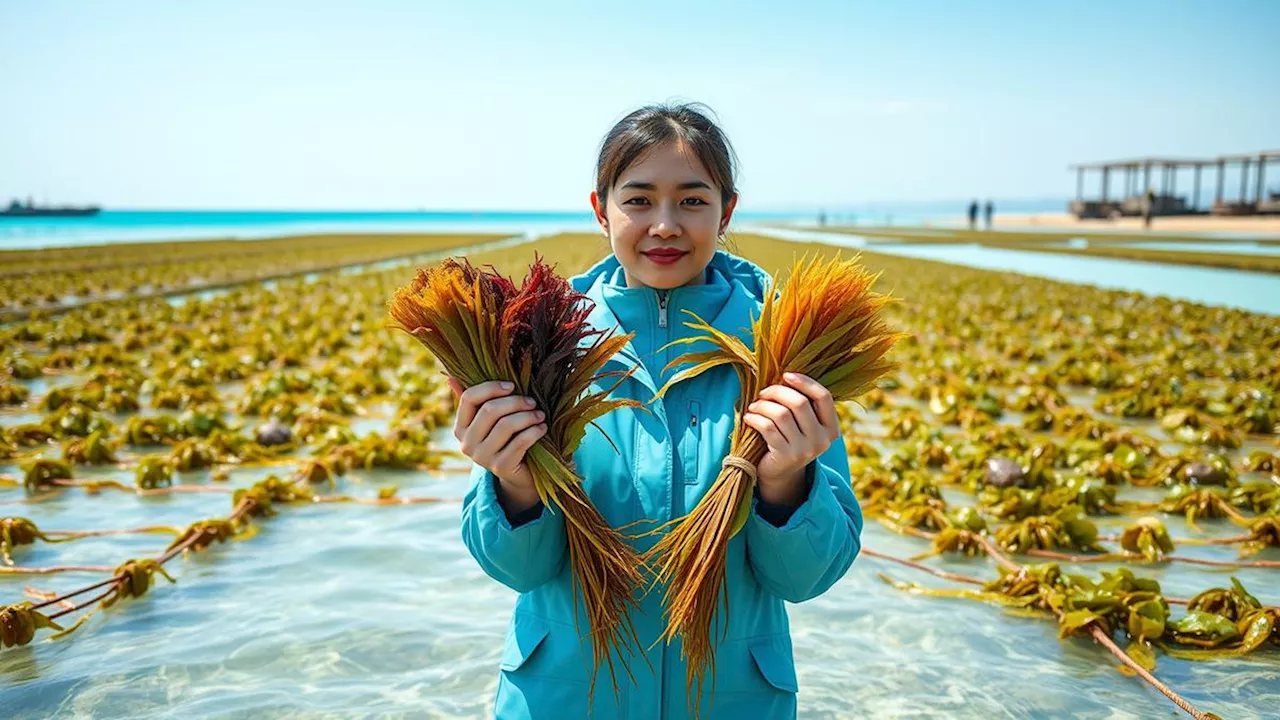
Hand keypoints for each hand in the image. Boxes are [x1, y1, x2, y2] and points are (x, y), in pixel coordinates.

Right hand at [447, 377, 545, 509]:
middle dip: (515, 402)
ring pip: (506, 425)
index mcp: (460, 427)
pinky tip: (542, 427)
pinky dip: (534, 431)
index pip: (469, 398)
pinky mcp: (500, 467)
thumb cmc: (504, 439)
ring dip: (528, 416)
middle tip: (533, 402)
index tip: (512, 385)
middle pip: (490, 410)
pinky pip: (520, 442)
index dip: (491, 387)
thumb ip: (473, 401)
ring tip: (540, 414)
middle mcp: (466, 443)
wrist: (518, 474)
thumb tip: (451, 377)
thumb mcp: (489, 421)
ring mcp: (482, 457)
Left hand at [743, 373, 839, 501]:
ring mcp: (805, 450)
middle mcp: (822, 440)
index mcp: (831, 428)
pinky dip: (755, 419)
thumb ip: (802, 404)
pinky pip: (768, 428)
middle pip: (800, 403)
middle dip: (777, 392)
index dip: (805, 382)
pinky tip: (749, 418)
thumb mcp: (802, 424)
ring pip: (781, 414)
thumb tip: (784, 375)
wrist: (779, 473)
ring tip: (754, 406)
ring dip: (763, 405)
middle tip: (763, 393)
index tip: (786, 375)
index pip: (824, 397)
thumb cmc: (789, 439)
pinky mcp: (786, 456)